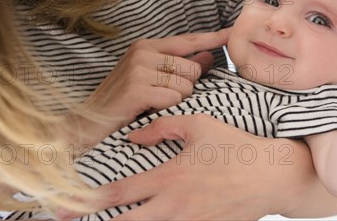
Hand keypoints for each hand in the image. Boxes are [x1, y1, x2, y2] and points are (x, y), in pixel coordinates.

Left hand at [59, 115, 305, 220]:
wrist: (272, 176)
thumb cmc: (235, 146)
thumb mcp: (199, 124)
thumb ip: (162, 127)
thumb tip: (133, 137)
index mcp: (169, 178)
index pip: (120, 193)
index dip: (88, 200)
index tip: (64, 204)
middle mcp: (173, 206)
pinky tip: (146, 218)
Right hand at [77, 29, 230, 143]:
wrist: (85, 123)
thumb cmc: (121, 102)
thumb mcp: (150, 78)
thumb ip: (180, 66)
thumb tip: (210, 56)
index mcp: (146, 46)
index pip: (188, 40)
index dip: (212, 38)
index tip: (232, 31)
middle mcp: (143, 52)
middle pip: (193, 68)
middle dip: (186, 86)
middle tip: (160, 95)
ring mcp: (139, 69)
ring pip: (186, 85)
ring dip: (175, 99)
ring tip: (152, 102)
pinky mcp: (138, 88)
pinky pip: (174, 98)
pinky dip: (167, 107)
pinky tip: (148, 109)